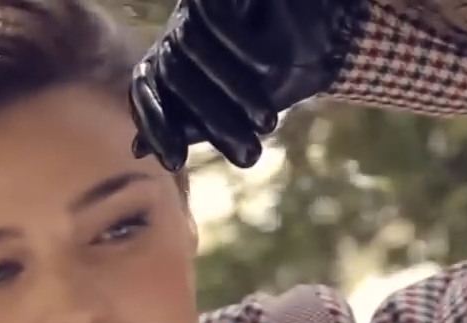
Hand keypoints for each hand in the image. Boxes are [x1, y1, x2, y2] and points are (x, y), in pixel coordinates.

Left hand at [129, 0, 359, 170]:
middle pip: (174, 74)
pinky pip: (214, 17)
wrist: (331, 28)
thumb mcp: (240, 107)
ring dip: (232, 90)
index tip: (173, 163)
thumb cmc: (283, 68)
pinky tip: (267, 70)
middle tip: (249, 158)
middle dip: (213, 121)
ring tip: (268, 123)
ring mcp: (196, 7)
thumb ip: (190, 124)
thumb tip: (136, 148)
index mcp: (174, 60)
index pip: (146, 89)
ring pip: (191, 45)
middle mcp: (178, 29)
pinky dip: (239, 46)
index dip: (156, 125)